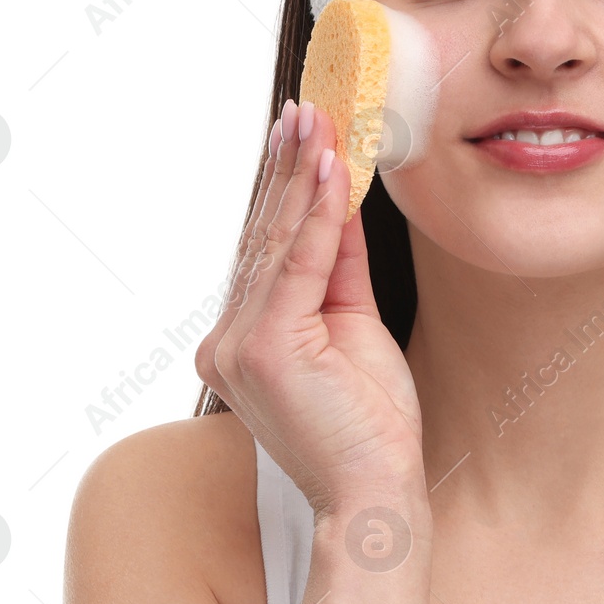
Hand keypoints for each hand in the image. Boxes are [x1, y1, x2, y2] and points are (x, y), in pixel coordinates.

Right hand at [196, 98, 424, 512]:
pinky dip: (318, 216)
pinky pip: (299, 266)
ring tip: (320, 125)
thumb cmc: (369, 424)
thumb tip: (341, 198)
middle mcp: (227, 342)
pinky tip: (332, 173)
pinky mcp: (263, 349)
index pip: (266, 251)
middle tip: (308, 111)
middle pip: (265, 239)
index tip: (300, 135)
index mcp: (241, 342)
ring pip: (278, 245)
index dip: (284, 190)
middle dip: (289, 170)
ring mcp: (238, 347)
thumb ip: (340, 265)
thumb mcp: (355, 327)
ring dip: (302, 179)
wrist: (376, 492)